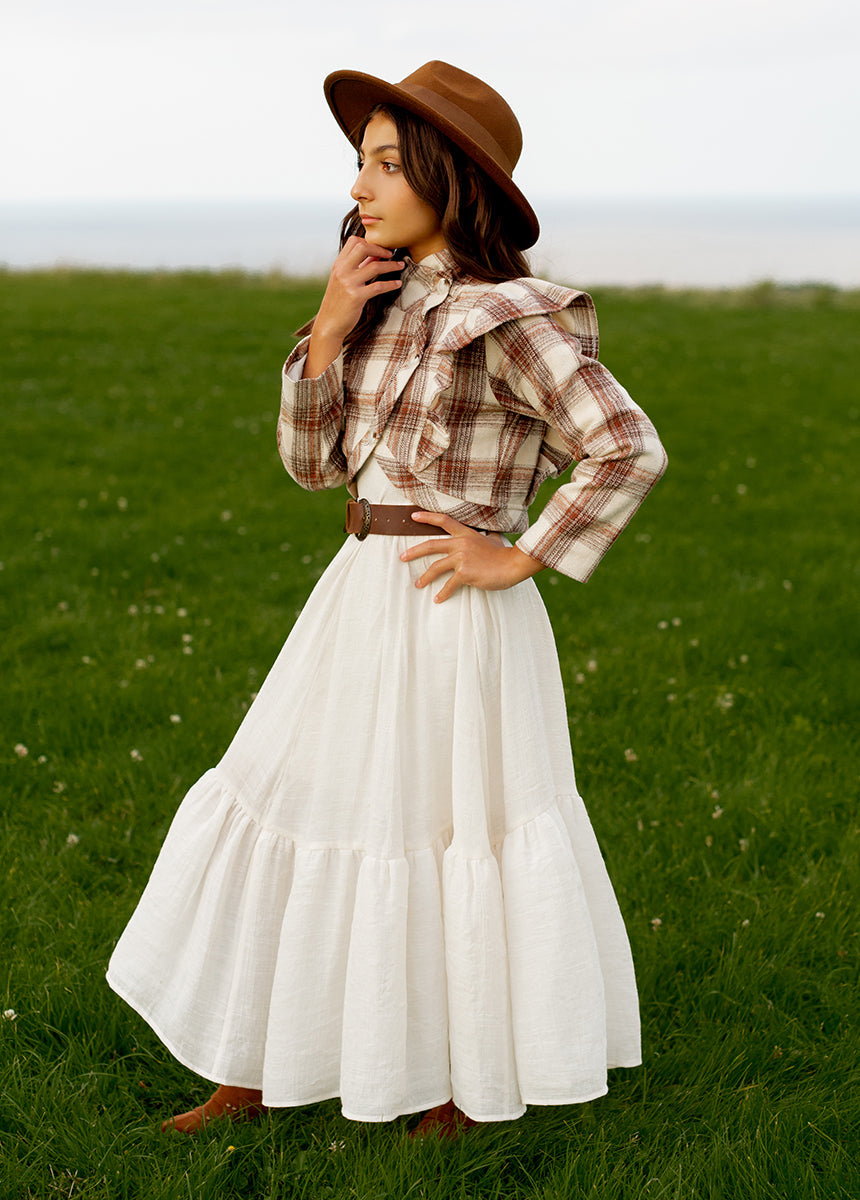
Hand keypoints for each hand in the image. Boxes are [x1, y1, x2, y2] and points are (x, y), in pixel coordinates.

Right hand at [303, 237, 402, 378]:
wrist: (329, 324)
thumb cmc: (339, 302)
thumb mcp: (343, 280)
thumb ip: (357, 267)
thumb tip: (375, 254)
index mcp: (338, 265)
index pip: (354, 241)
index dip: (370, 242)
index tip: (381, 248)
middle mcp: (342, 271)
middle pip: (363, 248)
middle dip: (381, 249)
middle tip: (391, 254)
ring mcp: (348, 284)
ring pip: (374, 267)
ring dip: (391, 265)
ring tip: (400, 266)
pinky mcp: (356, 297)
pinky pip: (378, 286)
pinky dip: (390, 284)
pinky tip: (397, 284)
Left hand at [400, 512, 544, 603]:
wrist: (513, 564)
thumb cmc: (504, 555)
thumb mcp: (493, 540)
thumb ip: (487, 537)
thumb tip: (491, 534)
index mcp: (466, 534)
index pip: (444, 521)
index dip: (427, 517)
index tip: (413, 517)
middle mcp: (461, 544)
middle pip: (431, 545)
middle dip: (414, 552)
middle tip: (402, 557)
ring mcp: (462, 558)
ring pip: (436, 567)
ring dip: (424, 577)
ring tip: (418, 584)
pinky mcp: (465, 573)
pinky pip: (449, 585)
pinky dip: (442, 593)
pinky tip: (437, 599)